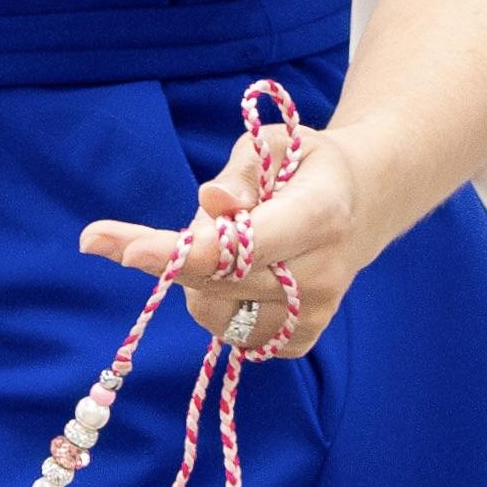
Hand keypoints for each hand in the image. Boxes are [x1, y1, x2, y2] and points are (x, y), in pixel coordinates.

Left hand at [81, 127, 375, 360]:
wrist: (362, 204)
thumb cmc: (304, 167)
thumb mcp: (273, 145)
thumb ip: (240, 173)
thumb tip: (212, 202)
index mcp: (320, 215)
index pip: (245, 247)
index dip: (186, 252)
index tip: (130, 251)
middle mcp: (322, 275)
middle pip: (217, 282)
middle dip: (170, 256)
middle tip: (124, 236)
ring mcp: (315, 315)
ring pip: (213, 313)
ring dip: (196, 278)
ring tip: (227, 242)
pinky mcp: (300, 341)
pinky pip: (229, 334)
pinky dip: (216, 303)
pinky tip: (238, 276)